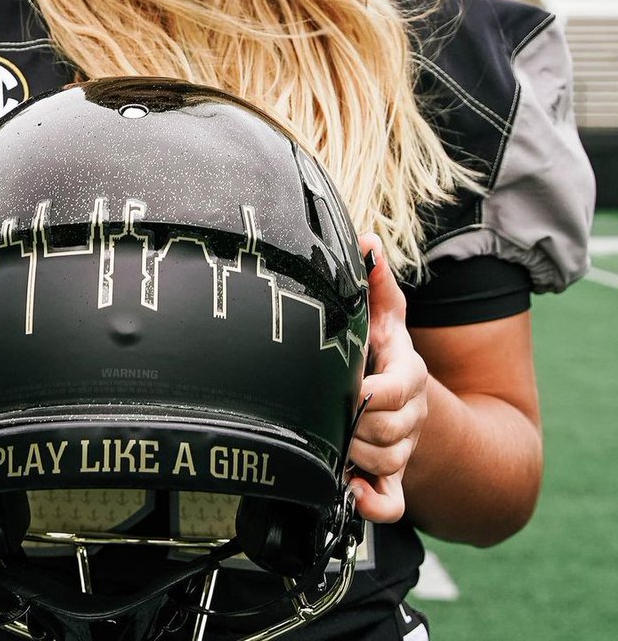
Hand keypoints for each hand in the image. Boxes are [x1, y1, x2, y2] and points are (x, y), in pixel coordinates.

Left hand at [347, 234, 427, 523]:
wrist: (408, 403)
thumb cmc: (385, 354)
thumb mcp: (384, 317)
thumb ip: (376, 282)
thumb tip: (366, 241)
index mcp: (408, 372)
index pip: (402, 387)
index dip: (376, 391)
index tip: (356, 387)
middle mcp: (410, 414)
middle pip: (389, 430)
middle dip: (356, 424)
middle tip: (334, 413)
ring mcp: (405, 449)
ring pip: (387, 464)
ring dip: (357, 457)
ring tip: (336, 440)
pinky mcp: (395, 479)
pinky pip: (392, 503)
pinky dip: (373, 503)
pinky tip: (353, 494)